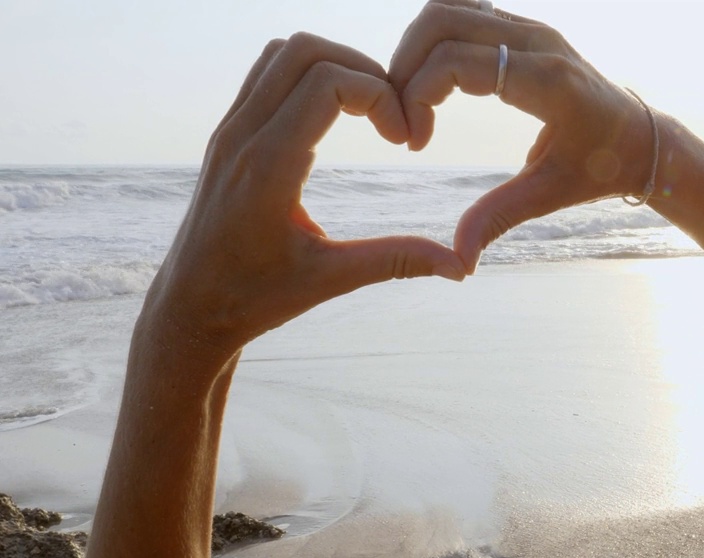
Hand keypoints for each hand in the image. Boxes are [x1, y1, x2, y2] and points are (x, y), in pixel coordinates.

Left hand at [143, 33, 465, 369]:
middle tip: (393, 116)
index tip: (404, 141)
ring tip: (370, 110)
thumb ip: (397, 262)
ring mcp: (230, 130)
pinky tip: (338, 116)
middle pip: (306, 51)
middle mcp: (242, 136)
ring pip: (283, 52)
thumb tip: (461, 266)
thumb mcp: (331, 280)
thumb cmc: (254, 298)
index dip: (381, 96)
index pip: (328, 83)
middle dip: (364, 71)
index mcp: (267, 167)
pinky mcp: (228, 133)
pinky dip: (310, 75)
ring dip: (335, 65)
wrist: (189, 307)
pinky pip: (267, 73)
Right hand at [389, 0, 655, 272]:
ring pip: (449, 9)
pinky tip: (435, 82)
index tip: (414, 141)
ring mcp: (533, 27)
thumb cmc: (601, 167)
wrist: (641, 138)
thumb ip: (500, 218)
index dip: (419, 95)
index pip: (458, 62)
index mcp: (548, 81)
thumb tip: (459, 261)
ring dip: (416, 48)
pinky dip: (437, 39)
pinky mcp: (525, 27)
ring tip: (412, 99)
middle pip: (442, 23)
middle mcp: (539, 41)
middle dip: (406, 67)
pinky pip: (466, 12)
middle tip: (401, 117)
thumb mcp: (550, 194)